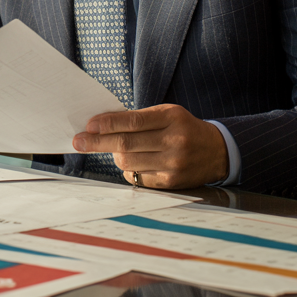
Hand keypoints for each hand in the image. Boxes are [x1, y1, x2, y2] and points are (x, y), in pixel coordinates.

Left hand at [71, 104, 227, 188]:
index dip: (107, 124)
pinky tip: (133, 163)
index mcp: (171, 118)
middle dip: (97, 142)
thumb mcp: (167, 114)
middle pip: (126, 144)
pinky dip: (129, 170)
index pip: (133, 121)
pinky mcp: (171, 182)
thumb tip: (102, 123)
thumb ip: (139, 118)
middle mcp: (174, 141)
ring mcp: (173, 164)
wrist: (218, 151)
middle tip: (79, 141)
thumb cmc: (184, 128)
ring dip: (114, 156)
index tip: (88, 125)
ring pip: (129, 162)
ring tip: (114, 150)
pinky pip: (138, 177)